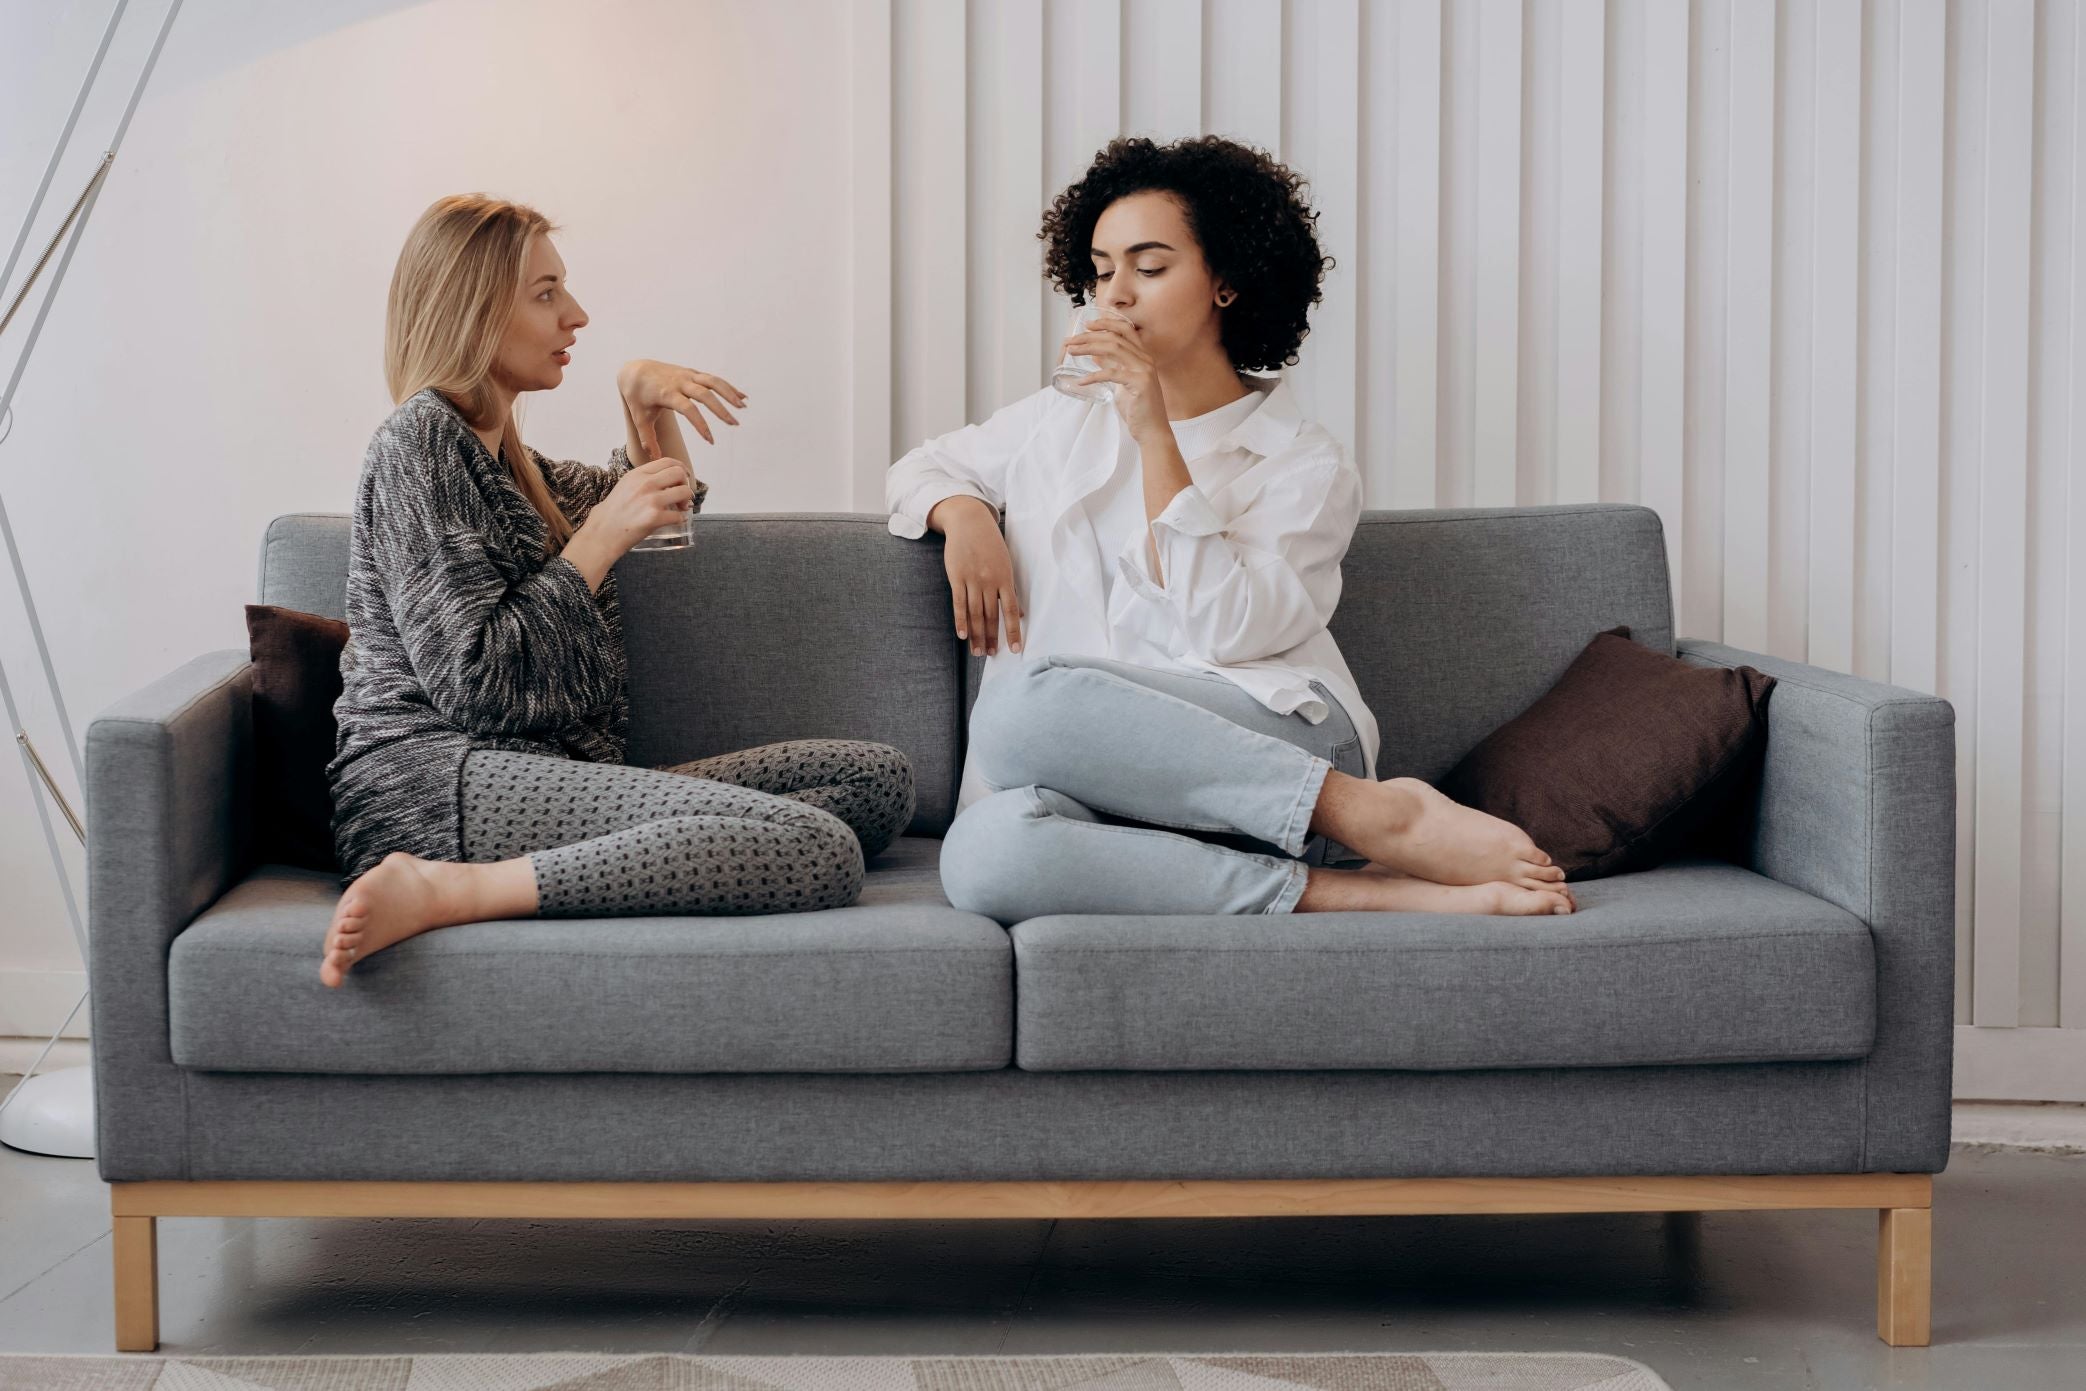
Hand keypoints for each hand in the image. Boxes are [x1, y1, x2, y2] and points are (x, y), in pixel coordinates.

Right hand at [580, 456, 696, 555]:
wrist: (603, 532)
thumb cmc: (613, 511)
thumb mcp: (625, 485)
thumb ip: (644, 479)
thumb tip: (666, 479)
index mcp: (638, 474)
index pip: (668, 461)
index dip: (681, 468)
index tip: (684, 477)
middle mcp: (645, 484)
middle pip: (679, 473)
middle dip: (686, 484)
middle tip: (682, 495)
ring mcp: (651, 500)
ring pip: (684, 492)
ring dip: (686, 501)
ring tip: (680, 508)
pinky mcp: (655, 518)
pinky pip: (679, 516)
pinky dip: (680, 519)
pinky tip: (674, 520)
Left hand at [617, 359, 747, 454]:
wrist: (635, 371)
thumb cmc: (637, 398)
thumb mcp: (639, 419)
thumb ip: (648, 439)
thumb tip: (656, 460)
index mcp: (666, 394)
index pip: (688, 409)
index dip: (700, 425)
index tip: (710, 440)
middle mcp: (679, 382)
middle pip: (705, 394)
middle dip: (721, 409)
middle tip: (734, 424)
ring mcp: (687, 375)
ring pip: (712, 381)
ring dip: (729, 393)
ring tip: (743, 407)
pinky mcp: (692, 373)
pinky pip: (713, 379)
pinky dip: (728, 387)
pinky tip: (741, 397)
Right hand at [930, 496, 1023, 655]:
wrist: (969, 521)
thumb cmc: (990, 544)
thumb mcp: (1006, 563)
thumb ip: (1011, 589)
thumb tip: (1021, 614)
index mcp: (1005, 578)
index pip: (1010, 611)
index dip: (1012, 631)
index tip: (1015, 649)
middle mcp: (989, 581)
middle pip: (990, 616)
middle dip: (992, 638)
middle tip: (991, 655)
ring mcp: (972, 579)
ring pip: (975, 613)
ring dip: (977, 634)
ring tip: (978, 652)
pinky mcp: (956, 577)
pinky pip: (958, 603)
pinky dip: (961, 620)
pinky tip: (963, 635)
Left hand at [1063, 313, 1166, 440]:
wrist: (1152, 430)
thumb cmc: (1137, 408)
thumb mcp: (1121, 383)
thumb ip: (1112, 368)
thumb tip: (1095, 356)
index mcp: (1143, 357)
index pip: (1125, 330)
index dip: (1106, 323)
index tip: (1087, 325)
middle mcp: (1145, 360)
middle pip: (1115, 338)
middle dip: (1089, 336)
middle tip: (1070, 340)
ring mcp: (1144, 370)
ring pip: (1113, 349)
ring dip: (1089, 348)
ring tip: (1072, 351)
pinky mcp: (1140, 384)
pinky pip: (1112, 374)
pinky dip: (1094, 376)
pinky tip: (1081, 381)